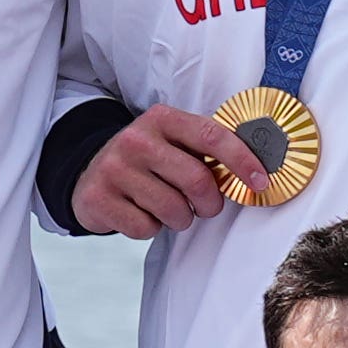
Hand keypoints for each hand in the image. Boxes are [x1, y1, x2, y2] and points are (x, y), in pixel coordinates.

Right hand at [72, 102, 258, 237]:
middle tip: (205, 207)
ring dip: (180, 219)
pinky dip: (151, 228)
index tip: (260, 181)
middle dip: (209, 203)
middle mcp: (136, 140)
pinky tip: (140, 213)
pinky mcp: (99, 199)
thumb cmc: (145, 161)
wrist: (87, 173)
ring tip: (167, 208)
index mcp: (161, 119)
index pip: (212, 136)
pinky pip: (146, 228)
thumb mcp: (170, 141)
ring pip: (173, 211)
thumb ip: (204, 149)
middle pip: (197, 181)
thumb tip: (254, 172)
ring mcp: (114, 169)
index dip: (242, 161)